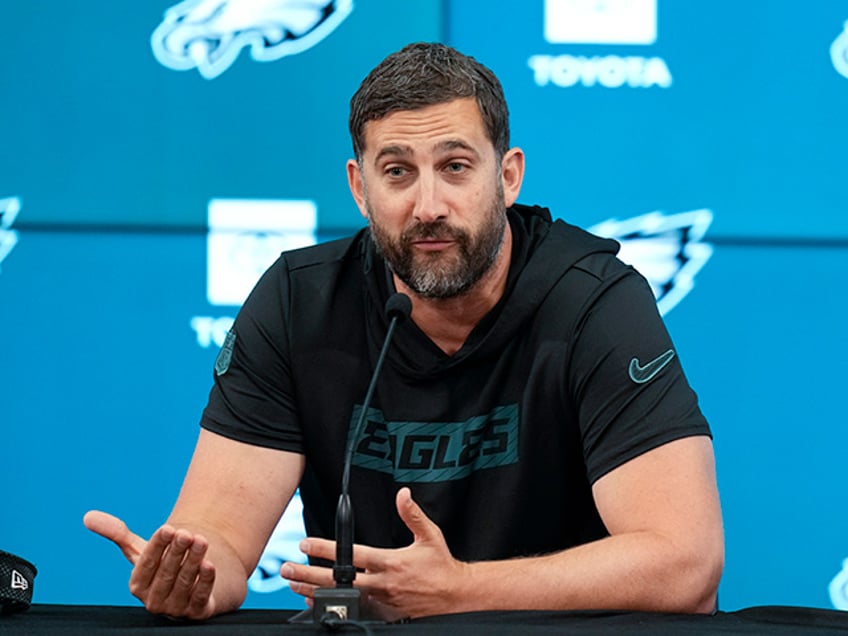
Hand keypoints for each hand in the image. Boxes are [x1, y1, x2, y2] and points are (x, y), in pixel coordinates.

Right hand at [83, 510, 217, 619]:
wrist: (189, 586)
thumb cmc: (161, 565)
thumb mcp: (140, 550)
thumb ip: (117, 534)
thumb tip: (87, 516)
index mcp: (138, 585)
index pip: (147, 564)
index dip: (158, 546)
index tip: (168, 528)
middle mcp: (154, 600)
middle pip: (166, 573)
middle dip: (176, 552)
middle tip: (186, 533)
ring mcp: (176, 608)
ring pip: (184, 583)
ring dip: (193, 561)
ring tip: (201, 541)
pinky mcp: (197, 612)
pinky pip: (200, 597)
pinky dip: (205, 581)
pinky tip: (209, 564)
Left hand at [281, 487, 468, 619]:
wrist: (456, 596)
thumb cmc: (442, 566)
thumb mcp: (429, 535)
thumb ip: (412, 514)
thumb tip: (403, 494)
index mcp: (390, 562)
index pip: (351, 555)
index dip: (325, 550)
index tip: (306, 544)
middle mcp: (382, 584)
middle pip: (338, 580)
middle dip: (309, 575)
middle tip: (288, 570)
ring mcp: (382, 602)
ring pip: (342, 597)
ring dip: (316, 592)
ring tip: (295, 587)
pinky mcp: (384, 614)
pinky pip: (354, 611)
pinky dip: (335, 606)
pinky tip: (318, 604)